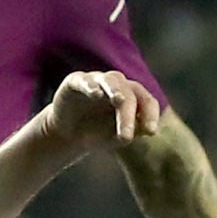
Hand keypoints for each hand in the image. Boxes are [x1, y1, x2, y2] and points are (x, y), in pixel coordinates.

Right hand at [41, 70, 164, 150]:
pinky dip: (90, 85)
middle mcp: (117, 85)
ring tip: (119, 100)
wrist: (66, 135)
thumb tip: (147, 129)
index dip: (151, 114)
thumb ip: (132, 131)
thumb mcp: (116, 137)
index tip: (151, 132)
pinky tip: (96, 94)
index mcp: (132, 97)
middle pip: (130, 94)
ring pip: (111, 81)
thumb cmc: (96, 134)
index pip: (147, 102)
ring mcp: (96, 81)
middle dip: (129, 115)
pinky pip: (84, 80)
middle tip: (126, 137)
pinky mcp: (75, 82)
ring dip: (116, 90)